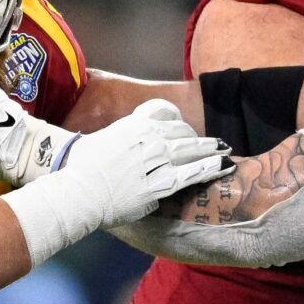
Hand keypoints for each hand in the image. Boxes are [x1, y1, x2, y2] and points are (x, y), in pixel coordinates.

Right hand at [53, 100, 229, 226]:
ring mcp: (157, 160)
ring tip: (223, 150)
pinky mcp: (161, 183)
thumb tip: (124, 143)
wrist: (80, 192)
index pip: (164, 111)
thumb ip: (119, 138)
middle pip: (182, 131)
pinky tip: (222, 165)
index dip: (176, 119)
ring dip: (210, 150)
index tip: (182, 125)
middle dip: (196, 137)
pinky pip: (190, 174)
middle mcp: (149, 137)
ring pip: (190, 151)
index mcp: (134, 124)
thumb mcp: (100, 140)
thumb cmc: (82, 169)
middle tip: (209, 143)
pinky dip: (208, 169)